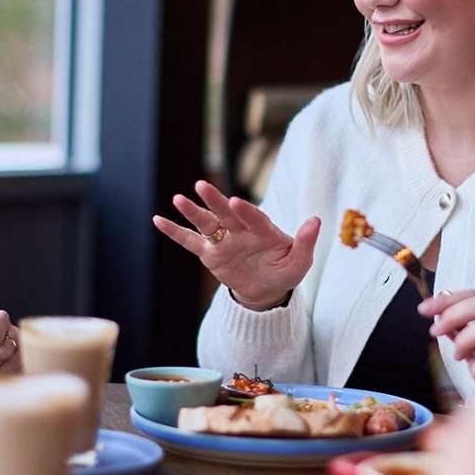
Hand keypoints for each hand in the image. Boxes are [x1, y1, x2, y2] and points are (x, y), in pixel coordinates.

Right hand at [152, 180, 319, 310]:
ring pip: (206, 223)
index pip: (254, 218)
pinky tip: (158, 219)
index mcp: (264, 230)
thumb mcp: (299, 262)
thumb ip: (305, 242)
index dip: (245, 211)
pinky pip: (190, 241)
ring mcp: (224, 240)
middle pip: (226, 213)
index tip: (234, 202)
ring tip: (178, 199)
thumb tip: (316, 220)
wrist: (266, 289)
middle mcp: (241, 230)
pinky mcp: (210, 253)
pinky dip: (174, 231)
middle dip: (215, 200)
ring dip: (192, 212)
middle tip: (202, 186)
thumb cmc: (284, 271)